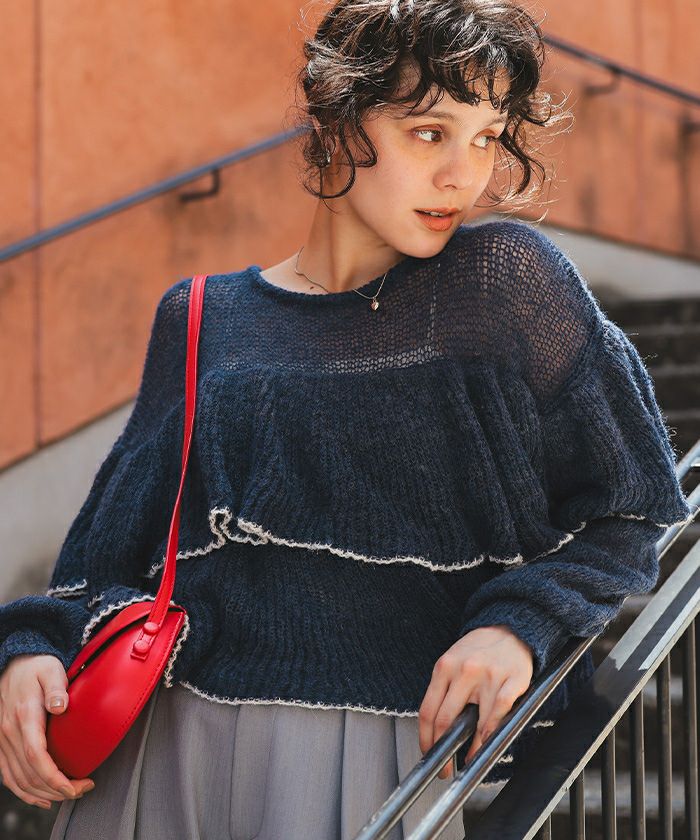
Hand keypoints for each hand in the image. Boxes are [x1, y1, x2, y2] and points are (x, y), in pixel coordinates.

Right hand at [0, 654, 95, 808]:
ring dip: (43, 793)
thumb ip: (56, 687)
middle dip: (56, 788)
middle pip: (29, 773)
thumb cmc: (37, 667)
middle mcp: (9, 732)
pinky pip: (8, 776)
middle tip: (82, 789)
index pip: (35, 755)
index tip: (73, 786)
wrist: (15, 664)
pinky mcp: (2, 745)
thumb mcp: (50, 669)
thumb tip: (60, 706)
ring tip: (70, 794)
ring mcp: (3, 741)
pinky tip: (42, 798)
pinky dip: (24, 792)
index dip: (53, 777)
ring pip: (19, 779)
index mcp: (24, 715)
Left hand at [419, 625, 533, 779]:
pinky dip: (491, 735)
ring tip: (468, 760)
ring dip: (471, 749)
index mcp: (444, 666)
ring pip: (475, 722)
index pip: (427, 710)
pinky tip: (487, 745)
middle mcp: (463, 670)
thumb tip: (435, 729)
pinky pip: (499, 714)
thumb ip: (444, 689)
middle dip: (443, 751)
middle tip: (445, 768)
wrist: (510, 628)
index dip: (425, 738)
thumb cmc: (479, 650)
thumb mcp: (453, 661)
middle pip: (445, 719)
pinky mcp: (511, 681)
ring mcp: (488, 676)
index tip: (428, 753)